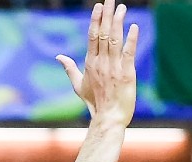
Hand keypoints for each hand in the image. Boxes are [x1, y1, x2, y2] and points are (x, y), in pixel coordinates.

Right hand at [57, 0, 138, 126]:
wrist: (108, 119)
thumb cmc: (95, 103)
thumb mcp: (79, 86)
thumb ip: (69, 69)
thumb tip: (58, 56)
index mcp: (90, 63)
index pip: (92, 37)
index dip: (96, 20)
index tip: (98, 6)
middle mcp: (101, 63)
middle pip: (103, 34)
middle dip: (107, 15)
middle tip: (110, 0)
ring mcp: (113, 68)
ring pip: (115, 40)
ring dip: (118, 23)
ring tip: (122, 8)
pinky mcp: (126, 74)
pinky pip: (128, 53)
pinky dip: (130, 40)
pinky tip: (133, 27)